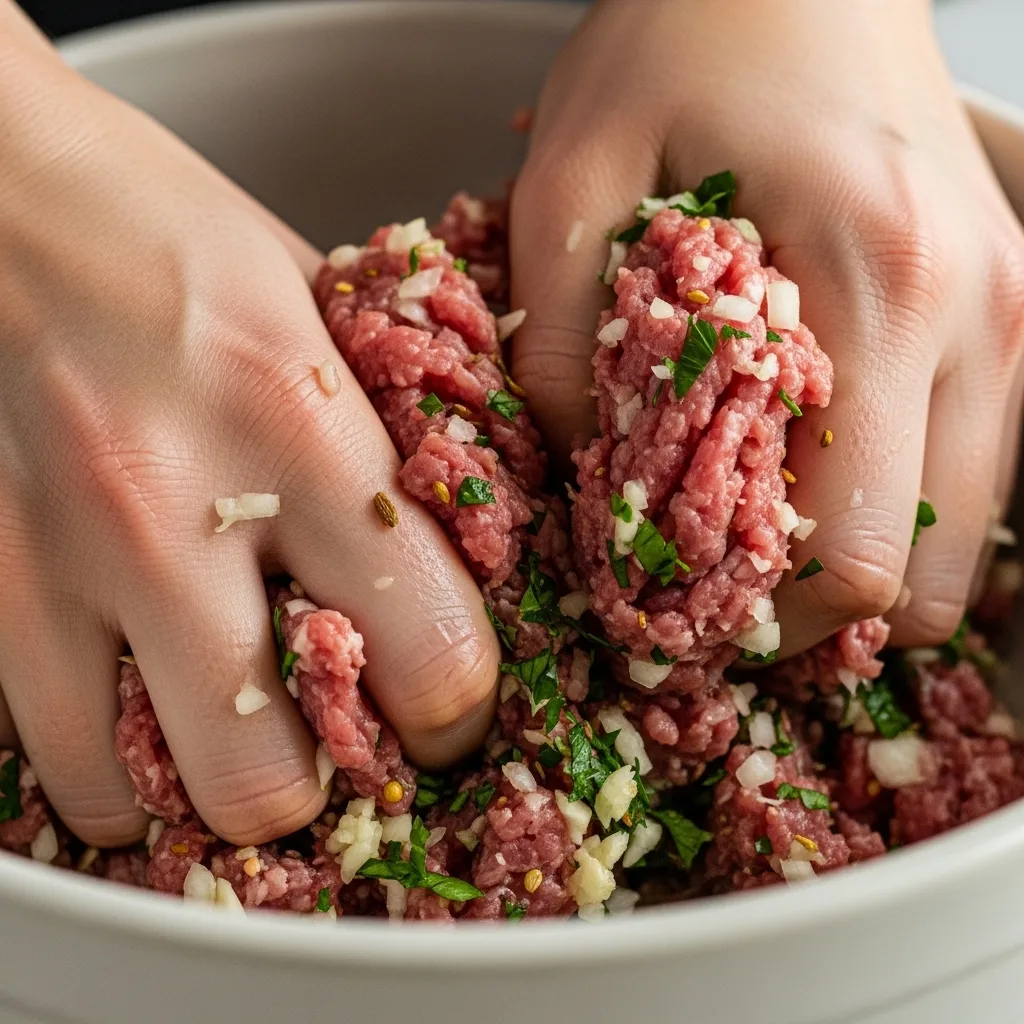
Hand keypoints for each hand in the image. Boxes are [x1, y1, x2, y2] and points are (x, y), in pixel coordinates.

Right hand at [0, 6, 496, 846]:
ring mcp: (47, 560)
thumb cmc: (167, 236)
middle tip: (339, 740)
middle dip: (324, 784)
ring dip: (200, 788)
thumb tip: (465, 542)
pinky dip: (105, 758)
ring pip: (134, 798)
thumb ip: (393, 435)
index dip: (458, 711)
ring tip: (230, 732)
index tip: (450, 710)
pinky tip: (140, 704)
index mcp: (299, 424)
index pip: (427, 654)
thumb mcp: (323, 309)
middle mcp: (168, 508)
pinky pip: (39, 752)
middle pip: (271, 778)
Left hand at [511, 0, 1023, 655]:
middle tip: (721, 582)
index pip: (857, 549)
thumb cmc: (687, 42)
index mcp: (877, 287)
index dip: (768, 613)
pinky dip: (894, 497)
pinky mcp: (1010, 309)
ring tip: (763, 530)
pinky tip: (817, 465)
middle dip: (818, 606)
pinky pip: (974, 463)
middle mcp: (979, 317)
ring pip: (963, 529)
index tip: (684, 606)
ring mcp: (1015, 315)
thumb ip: (561, 343)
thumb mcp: (575, 176)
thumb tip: (584, 478)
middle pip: (926, 570)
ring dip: (861, 555)